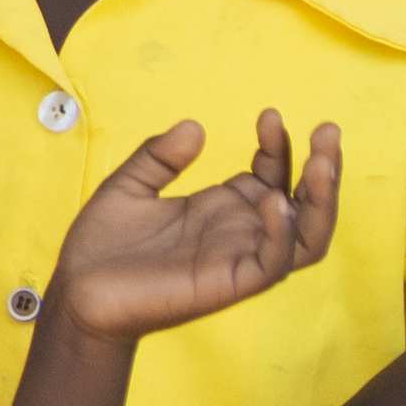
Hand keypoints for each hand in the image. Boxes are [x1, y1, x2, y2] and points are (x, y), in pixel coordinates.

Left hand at [45, 112, 342, 342]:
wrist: (77, 290)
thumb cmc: (104, 245)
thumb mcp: (129, 185)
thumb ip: (159, 156)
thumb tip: (194, 126)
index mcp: (222, 207)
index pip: (271, 174)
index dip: (278, 145)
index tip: (268, 115)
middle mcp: (239, 232)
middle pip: (304, 204)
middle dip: (324, 168)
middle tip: (328, 130)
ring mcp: (238, 258)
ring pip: (306, 237)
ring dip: (321, 201)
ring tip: (322, 163)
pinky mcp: (228, 283)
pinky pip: (272, 263)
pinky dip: (282, 233)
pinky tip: (275, 200)